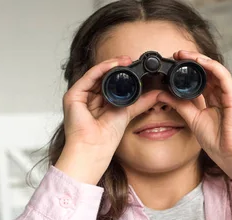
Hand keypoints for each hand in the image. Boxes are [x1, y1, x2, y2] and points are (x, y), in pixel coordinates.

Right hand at [55, 56, 163, 184]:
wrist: (95, 148)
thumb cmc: (106, 137)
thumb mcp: (129, 112)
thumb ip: (142, 102)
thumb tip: (158, 94)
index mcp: (100, 101)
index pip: (111, 82)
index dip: (123, 73)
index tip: (136, 66)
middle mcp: (89, 97)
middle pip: (103, 76)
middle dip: (118, 67)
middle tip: (132, 59)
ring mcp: (80, 95)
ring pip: (97, 74)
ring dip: (111, 65)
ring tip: (125, 60)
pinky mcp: (73, 95)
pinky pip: (89, 77)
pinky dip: (101, 69)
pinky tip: (113, 65)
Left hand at [156, 50, 231, 192]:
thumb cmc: (219, 143)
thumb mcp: (193, 120)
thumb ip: (179, 105)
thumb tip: (162, 94)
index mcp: (214, 101)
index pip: (201, 81)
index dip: (188, 72)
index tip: (172, 65)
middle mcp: (223, 95)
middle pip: (207, 72)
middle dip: (191, 62)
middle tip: (176, 55)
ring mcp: (229, 94)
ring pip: (214, 70)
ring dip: (198, 60)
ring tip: (183, 55)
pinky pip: (222, 75)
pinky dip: (210, 66)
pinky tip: (198, 61)